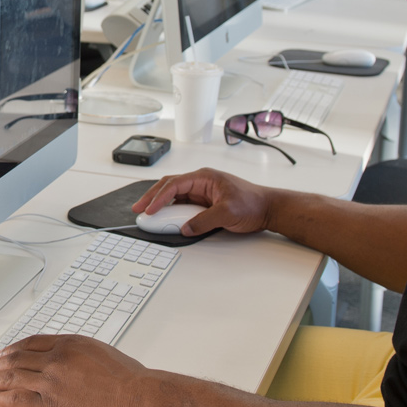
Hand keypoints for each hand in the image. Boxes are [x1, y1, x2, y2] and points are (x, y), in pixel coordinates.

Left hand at [0, 335, 153, 406]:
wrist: (138, 399)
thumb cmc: (130, 380)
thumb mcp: (100, 352)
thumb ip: (78, 355)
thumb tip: (67, 361)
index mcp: (68, 343)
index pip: (30, 343)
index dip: (11, 349)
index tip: (1, 353)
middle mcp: (55, 359)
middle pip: (15, 359)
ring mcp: (50, 382)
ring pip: (10, 378)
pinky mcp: (49, 406)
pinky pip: (16, 401)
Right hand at [132, 167, 275, 236]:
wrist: (268, 209)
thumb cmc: (253, 203)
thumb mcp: (227, 213)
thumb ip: (204, 221)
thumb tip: (186, 228)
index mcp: (204, 177)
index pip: (174, 184)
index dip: (158, 197)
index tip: (149, 209)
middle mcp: (201, 183)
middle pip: (169, 187)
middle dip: (152, 197)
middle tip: (138, 208)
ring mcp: (202, 193)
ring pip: (174, 196)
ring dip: (161, 205)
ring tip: (148, 214)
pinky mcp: (204, 204)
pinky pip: (183, 206)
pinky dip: (172, 212)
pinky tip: (166, 219)